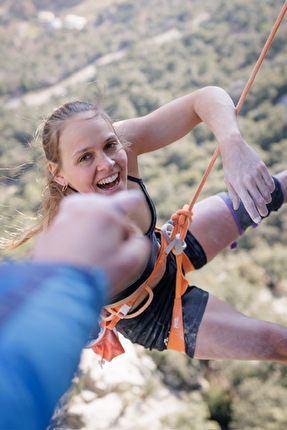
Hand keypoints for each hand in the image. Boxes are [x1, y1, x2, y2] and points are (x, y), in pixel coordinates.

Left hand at [33, 191, 150, 296]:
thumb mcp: (131, 263)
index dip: (133, 201)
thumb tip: (134, 238)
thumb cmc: (98, 275)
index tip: (136, 200)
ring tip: (94, 238)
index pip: (127, 200)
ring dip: (89, 220)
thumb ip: (140, 245)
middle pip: (102, 205)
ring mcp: (61, 219)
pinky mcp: (47, 234)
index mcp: (106, 213)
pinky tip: (76, 251)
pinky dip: (71, 234)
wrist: (58, 291)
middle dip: (109, 216)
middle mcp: (81, 209)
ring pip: (80, 212)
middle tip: (113, 236)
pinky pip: (64, 228)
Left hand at [221, 136, 274, 222]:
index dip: (254, 214)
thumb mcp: (228, 180)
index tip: (257, 220)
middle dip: (263, 210)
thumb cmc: (229, 166)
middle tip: (264, 214)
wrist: (234, 147)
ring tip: (265, 202)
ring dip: (267, 199)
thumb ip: (234, 195)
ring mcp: (256, 174)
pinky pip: (270, 182)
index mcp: (238, 186)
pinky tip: (268, 191)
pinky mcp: (262, 167)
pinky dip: (270, 189)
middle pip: (259, 200)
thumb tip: (237, 208)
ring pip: (266, 192)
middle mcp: (248, 181)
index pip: (248, 204)